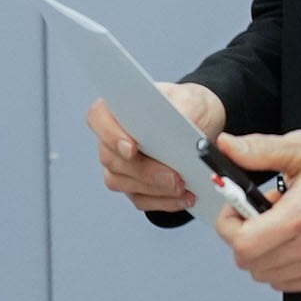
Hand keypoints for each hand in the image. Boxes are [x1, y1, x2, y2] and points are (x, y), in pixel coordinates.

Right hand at [90, 84, 225, 216]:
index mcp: (119, 107)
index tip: (132, 148)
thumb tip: (182, 124)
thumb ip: (182, 108)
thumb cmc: (188, 107)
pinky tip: (183, 197)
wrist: (202, 125)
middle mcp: (112, 137)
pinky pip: (140, 199)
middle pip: (112, 159)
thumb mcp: (190, 99)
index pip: (98, 118)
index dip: (111, 135)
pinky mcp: (133, 185)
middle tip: (174, 177)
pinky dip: (163, 201)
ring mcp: (119, 164)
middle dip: (144, 171)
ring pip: (123, 183)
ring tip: (183, 187)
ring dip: (155, 189)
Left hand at [217, 129, 300, 296]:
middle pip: (251, 263)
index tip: (236, 210)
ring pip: (267, 276)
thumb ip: (260, 149)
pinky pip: (288, 283)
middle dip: (244, 238)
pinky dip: (281, 266)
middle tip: (258, 214)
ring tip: (280, 226)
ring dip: (263, 254)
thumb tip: (227, 145)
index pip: (244, 244)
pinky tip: (294, 241)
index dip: (229, 226)